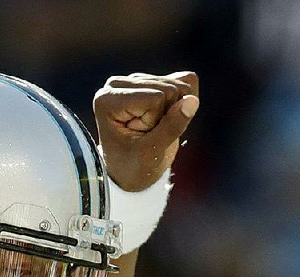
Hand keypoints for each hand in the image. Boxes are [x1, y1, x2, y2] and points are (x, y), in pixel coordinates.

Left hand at [94, 71, 199, 190]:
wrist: (129, 174)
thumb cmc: (133, 167)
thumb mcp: (151, 153)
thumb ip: (172, 127)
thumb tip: (192, 100)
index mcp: (107, 98)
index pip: (156, 98)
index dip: (155, 122)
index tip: (139, 138)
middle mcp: (117, 83)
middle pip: (168, 88)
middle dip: (164, 116)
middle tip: (146, 135)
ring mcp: (135, 80)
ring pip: (179, 85)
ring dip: (171, 113)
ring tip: (150, 130)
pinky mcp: (152, 79)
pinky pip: (186, 82)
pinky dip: (181, 106)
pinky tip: (162, 118)